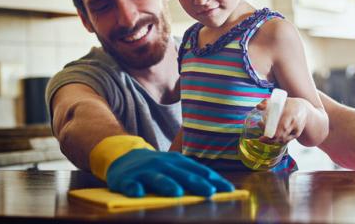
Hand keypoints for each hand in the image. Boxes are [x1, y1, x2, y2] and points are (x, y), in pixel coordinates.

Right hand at [107, 149, 234, 196]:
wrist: (125, 160)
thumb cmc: (157, 168)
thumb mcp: (174, 168)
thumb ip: (190, 176)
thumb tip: (215, 189)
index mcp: (178, 162)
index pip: (199, 171)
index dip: (214, 179)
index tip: (229, 190)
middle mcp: (163, 163)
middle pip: (181, 174)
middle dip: (196, 183)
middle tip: (210, 192)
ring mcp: (144, 171)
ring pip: (157, 177)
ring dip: (167, 185)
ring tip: (177, 193)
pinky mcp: (126, 179)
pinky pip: (130, 184)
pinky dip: (134, 188)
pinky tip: (138, 194)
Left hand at [257, 97, 306, 144]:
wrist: (304, 109)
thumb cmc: (290, 104)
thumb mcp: (279, 100)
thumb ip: (267, 102)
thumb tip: (258, 107)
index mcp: (291, 114)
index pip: (282, 127)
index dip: (271, 130)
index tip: (260, 124)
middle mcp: (295, 124)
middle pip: (281, 136)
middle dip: (269, 137)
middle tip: (260, 131)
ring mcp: (296, 130)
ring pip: (282, 140)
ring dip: (272, 140)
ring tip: (264, 136)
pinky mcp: (296, 135)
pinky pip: (285, 141)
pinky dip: (277, 141)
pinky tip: (270, 138)